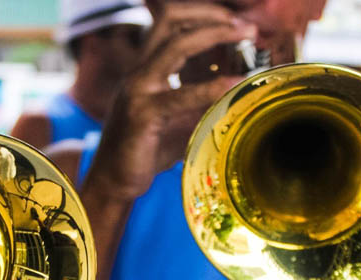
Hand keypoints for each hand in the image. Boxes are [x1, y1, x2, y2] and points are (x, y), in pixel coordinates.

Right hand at [86, 2, 256, 201]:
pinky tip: (237, 84)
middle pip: (170, 20)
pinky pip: (182, 94)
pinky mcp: (142, 115)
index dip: (204, 15)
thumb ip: (200, 100)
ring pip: (177, 45)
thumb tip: (238, 90)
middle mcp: (139, 73)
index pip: (170, 23)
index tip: (235, 23)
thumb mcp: (178, 119)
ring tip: (246, 35)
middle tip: (246, 24)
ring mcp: (138, 90)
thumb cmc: (146, 152)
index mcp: (145, 69)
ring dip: (216, 33)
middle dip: (211, 14)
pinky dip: (214, 86)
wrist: (113, 182)